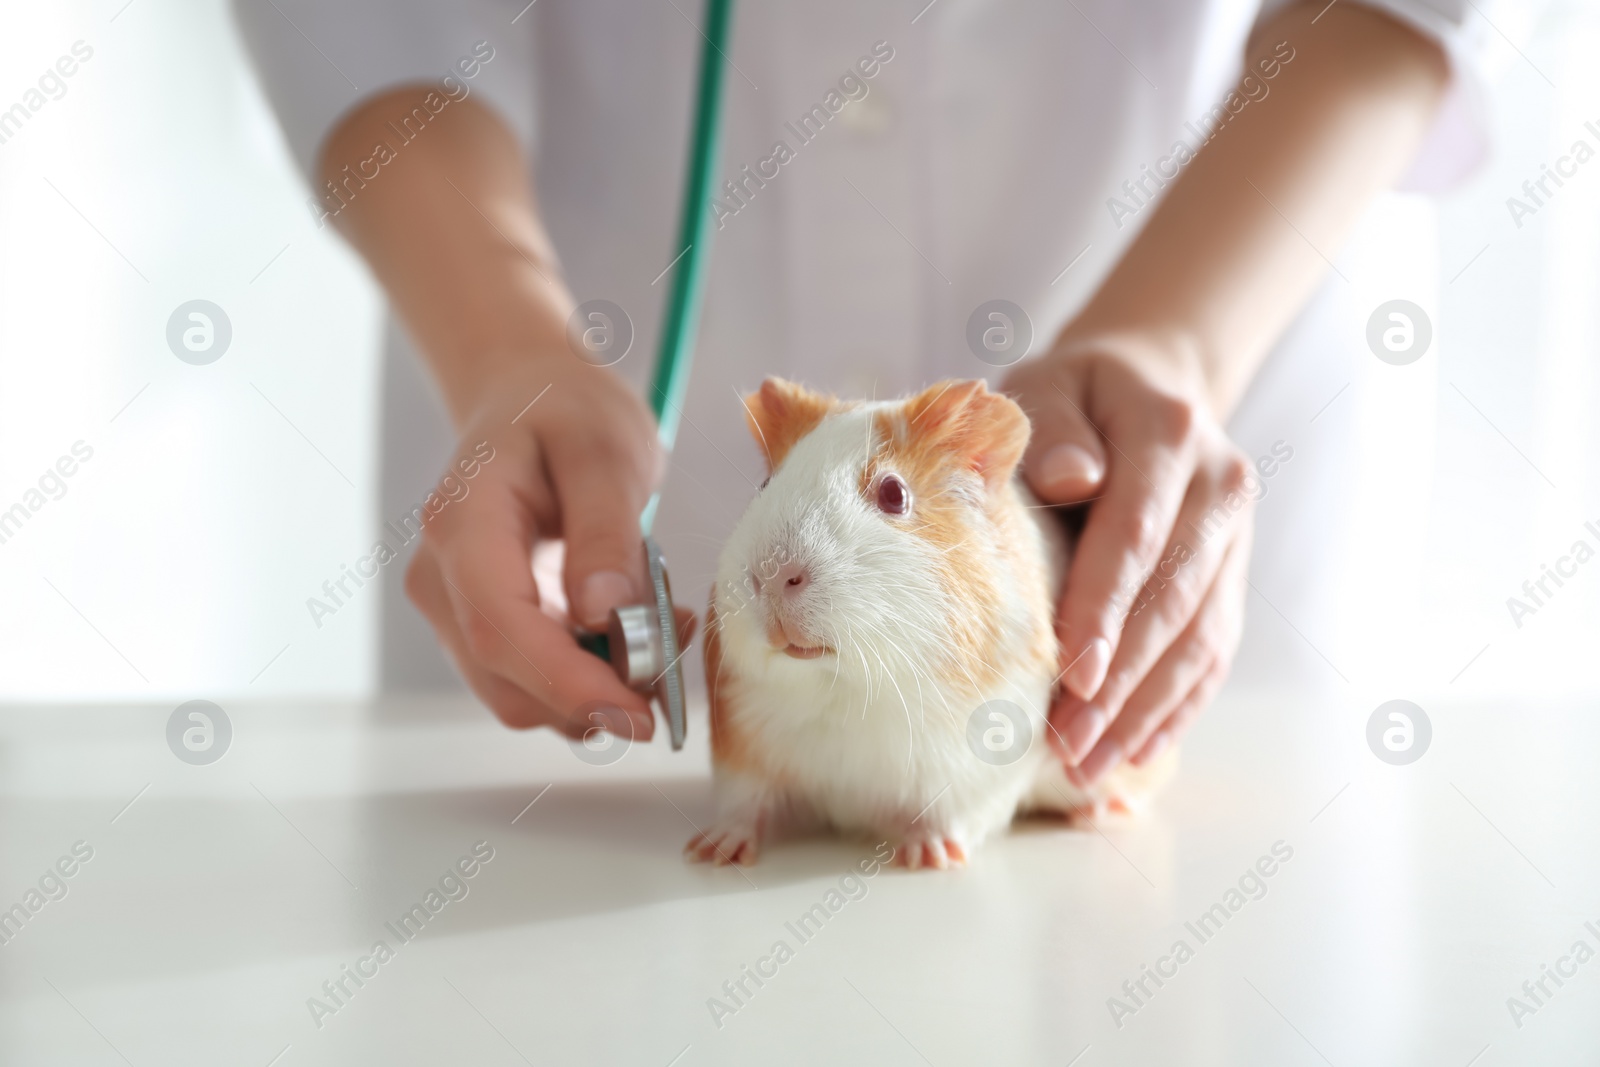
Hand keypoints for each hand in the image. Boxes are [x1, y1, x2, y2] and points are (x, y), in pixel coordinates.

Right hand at [404, 353, 677, 737]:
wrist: (528, 398)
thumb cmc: (567, 411)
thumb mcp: (606, 449)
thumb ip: (607, 528)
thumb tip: (604, 613)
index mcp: (462, 523)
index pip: (499, 627)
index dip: (567, 683)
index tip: (639, 715)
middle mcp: (441, 577)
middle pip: (505, 679)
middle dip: (594, 696)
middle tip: (675, 656)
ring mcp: (453, 609)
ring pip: (519, 695)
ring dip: (597, 690)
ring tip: (662, 629)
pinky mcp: (481, 628)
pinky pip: (532, 681)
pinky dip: (589, 679)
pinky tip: (634, 634)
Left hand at [1002, 336, 1254, 783]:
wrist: (1147, 384)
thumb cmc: (1073, 396)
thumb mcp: (1047, 386)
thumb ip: (1050, 429)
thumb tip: (1069, 479)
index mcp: (1171, 432)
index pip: (1137, 534)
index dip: (1104, 608)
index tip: (1070, 674)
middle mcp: (1221, 487)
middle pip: (1172, 600)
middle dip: (1119, 682)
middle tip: (1066, 744)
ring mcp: (1236, 537)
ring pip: (1199, 638)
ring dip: (1143, 711)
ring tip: (1086, 765)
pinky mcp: (1234, 576)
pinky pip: (1214, 652)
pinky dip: (1175, 707)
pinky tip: (1134, 751)